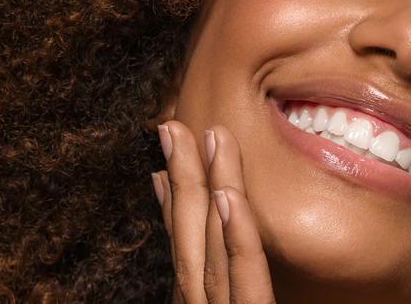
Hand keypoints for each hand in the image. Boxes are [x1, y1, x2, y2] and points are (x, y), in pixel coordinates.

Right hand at [152, 121, 274, 303]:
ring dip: (207, 187)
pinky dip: (235, 233)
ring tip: (208, 138)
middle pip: (190, 236)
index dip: (172, 200)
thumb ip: (230, 282)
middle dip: (182, 178)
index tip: (164, 159)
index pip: (183, 246)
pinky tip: (227, 195)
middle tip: (173, 128)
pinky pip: (245, 273)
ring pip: (212, 244)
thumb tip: (220, 221)